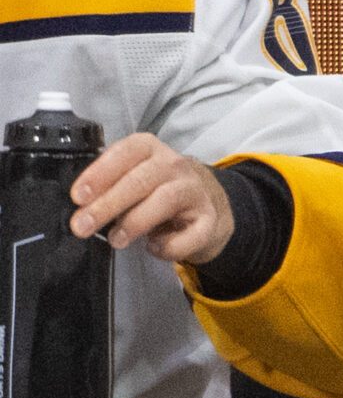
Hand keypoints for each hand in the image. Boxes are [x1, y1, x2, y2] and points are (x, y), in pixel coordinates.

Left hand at [68, 134, 232, 264]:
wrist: (202, 203)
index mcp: (150, 150)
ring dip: (136, 221)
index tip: (78, 197)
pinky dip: (170, 245)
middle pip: (142, 179)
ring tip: (116, 240)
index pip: (126, 152)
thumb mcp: (128, 179)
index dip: (101, 173)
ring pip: (167, 199)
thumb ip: (105, 187)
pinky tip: (154, 248)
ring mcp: (195, 190)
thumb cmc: (153, 190)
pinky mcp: (209, 219)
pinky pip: (192, 233)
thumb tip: (80, 209)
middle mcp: (175, 165)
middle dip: (108, 204)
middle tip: (82, 226)